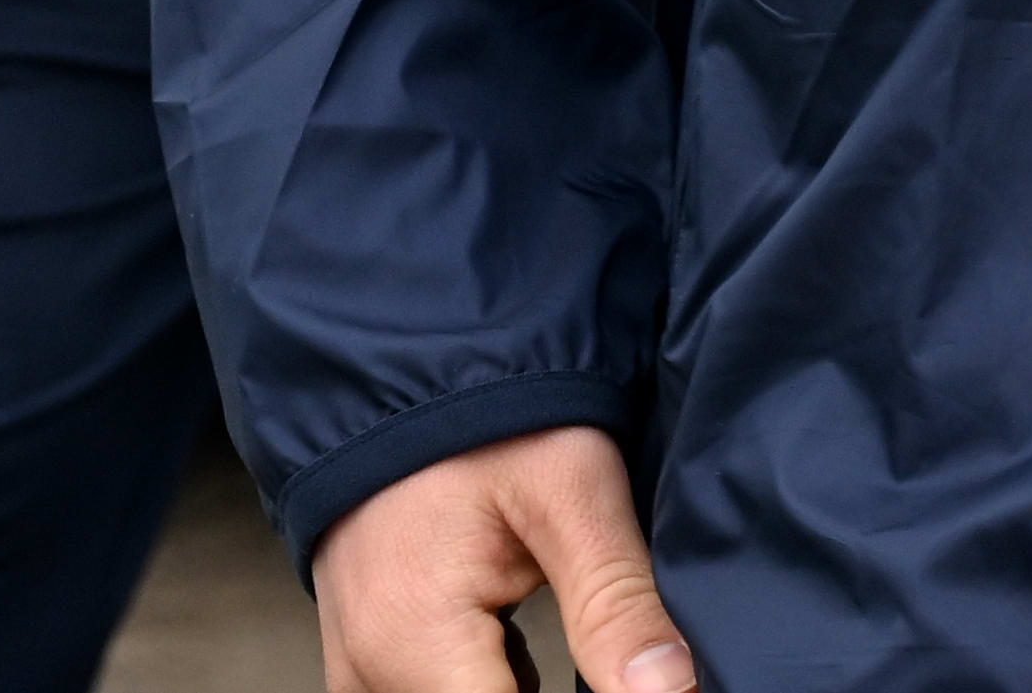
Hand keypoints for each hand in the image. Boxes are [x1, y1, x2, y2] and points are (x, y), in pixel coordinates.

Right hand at [314, 428, 691, 692]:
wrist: (404, 371)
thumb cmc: (485, 417)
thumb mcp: (571, 491)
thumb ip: (615, 602)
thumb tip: (672, 691)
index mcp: (413, 642)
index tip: (630, 673)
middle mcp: (369, 674)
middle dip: (552, 687)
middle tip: (602, 632)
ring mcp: (360, 671)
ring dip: (521, 689)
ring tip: (555, 622)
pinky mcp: (367, 660)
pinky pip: (438, 692)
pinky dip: (491, 681)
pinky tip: (524, 645)